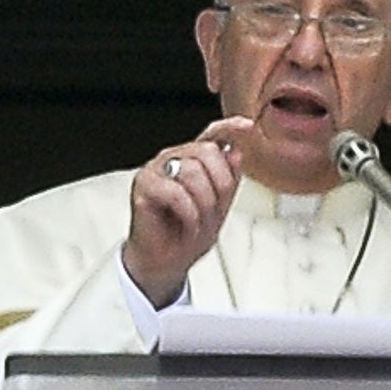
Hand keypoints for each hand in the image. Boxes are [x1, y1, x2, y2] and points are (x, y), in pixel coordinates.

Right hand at [122, 116, 252, 306]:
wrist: (165, 263)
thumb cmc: (188, 235)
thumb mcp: (220, 207)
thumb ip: (229, 179)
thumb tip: (236, 152)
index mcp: (193, 160)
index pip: (212, 135)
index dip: (229, 127)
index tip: (247, 126)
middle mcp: (174, 159)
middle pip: (208, 152)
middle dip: (220, 186)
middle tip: (213, 210)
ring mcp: (157, 170)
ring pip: (193, 170)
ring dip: (204, 204)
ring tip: (198, 221)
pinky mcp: (143, 185)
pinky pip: (176, 192)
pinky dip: (188, 214)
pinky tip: (186, 224)